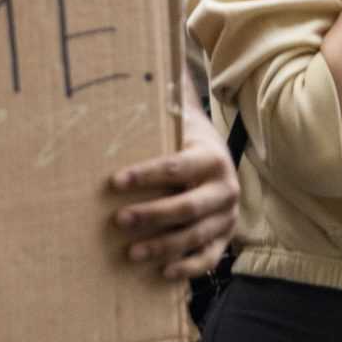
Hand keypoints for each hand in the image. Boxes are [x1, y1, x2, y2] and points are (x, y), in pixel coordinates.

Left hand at [107, 113, 238, 279]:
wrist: (218, 158)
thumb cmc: (185, 140)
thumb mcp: (178, 120)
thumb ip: (165, 100)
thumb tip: (145, 69)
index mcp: (212, 158)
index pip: (177, 167)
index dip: (146, 175)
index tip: (115, 181)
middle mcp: (225, 188)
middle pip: (188, 206)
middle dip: (152, 214)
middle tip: (119, 219)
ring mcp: (227, 216)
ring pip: (196, 235)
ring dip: (163, 245)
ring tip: (131, 253)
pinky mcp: (224, 238)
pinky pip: (209, 258)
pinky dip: (188, 268)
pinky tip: (163, 273)